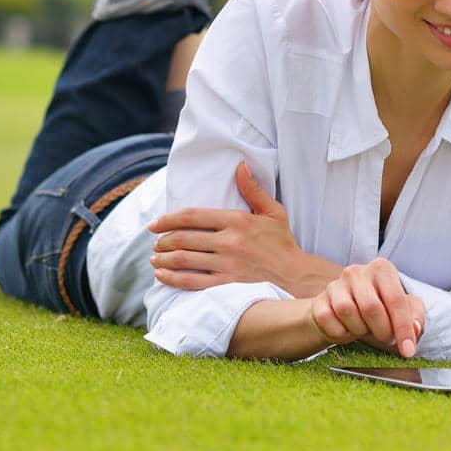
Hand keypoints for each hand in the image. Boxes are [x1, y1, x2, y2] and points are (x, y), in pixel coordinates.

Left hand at [148, 161, 304, 293]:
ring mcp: (227, 265)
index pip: (193, 216)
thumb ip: (253, 189)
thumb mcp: (273, 211)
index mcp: (237, 221)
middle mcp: (229, 242)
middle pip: (184, 238)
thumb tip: (240, 165)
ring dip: (163, 259)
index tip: (154, 224)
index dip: (168, 219)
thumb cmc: (282, 242)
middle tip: (154, 242)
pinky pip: (192, 282)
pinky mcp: (226, 285)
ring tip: (154, 258)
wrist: (295, 275)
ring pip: (184, 260)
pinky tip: (161, 276)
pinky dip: (172, 279)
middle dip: (163, 240)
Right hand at [309, 260, 425, 357]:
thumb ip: (415, 317)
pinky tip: (348, 330)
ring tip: (365, 329)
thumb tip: (416, 328)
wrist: (342, 313)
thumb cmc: (378, 309)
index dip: (403, 328)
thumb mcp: (403, 310)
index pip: (395, 299)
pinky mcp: (320, 301)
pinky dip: (341, 334)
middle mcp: (357, 272)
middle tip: (384, 337)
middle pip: (371, 307)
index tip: (408, 351)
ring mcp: (335, 285)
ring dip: (360, 331)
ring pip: (347, 312)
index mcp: (381, 269)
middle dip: (382, 331)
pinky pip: (329, 321)